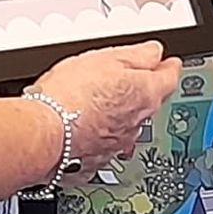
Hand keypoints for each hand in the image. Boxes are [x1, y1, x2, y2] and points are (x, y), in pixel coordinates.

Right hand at [31, 41, 181, 173]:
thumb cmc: (69, 95)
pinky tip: (82, 126)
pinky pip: (103, 144)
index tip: (170, 63)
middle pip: (149, 103)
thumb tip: (155, 53)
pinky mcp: (95, 161)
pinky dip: (98, 135)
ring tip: (98, 101)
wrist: (42, 133)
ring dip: (118, 114)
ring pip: (126, 125)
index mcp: (144, 96)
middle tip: (131, 78)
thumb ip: (138, 55)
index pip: (170, 78)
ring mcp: (116, 145)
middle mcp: (136, 124)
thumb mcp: (107, 57)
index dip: (169, 66)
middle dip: (143, 91)